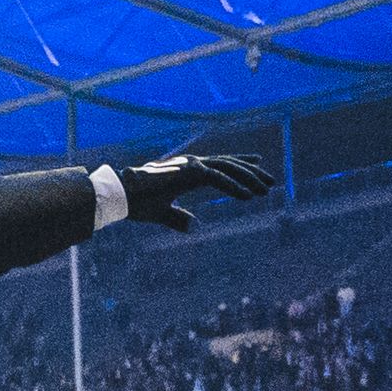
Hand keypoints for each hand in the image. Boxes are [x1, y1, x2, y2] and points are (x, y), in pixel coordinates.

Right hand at [118, 151, 277, 226]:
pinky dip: (235, 187)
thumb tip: (193, 225)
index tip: (258, 166)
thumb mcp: (163, 213)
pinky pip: (218, 179)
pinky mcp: (189, 173)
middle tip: (271, 181)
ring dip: (249, 179)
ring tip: (266, 190)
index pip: (219, 166)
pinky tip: (249, 196)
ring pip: (228, 169)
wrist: (120, 196)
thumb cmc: (137, 203)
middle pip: (228, 164)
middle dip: (251, 172)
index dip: (239, 166)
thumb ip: (179, 218)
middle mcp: (191, 164)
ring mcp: (191, 166)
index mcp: (186, 171)